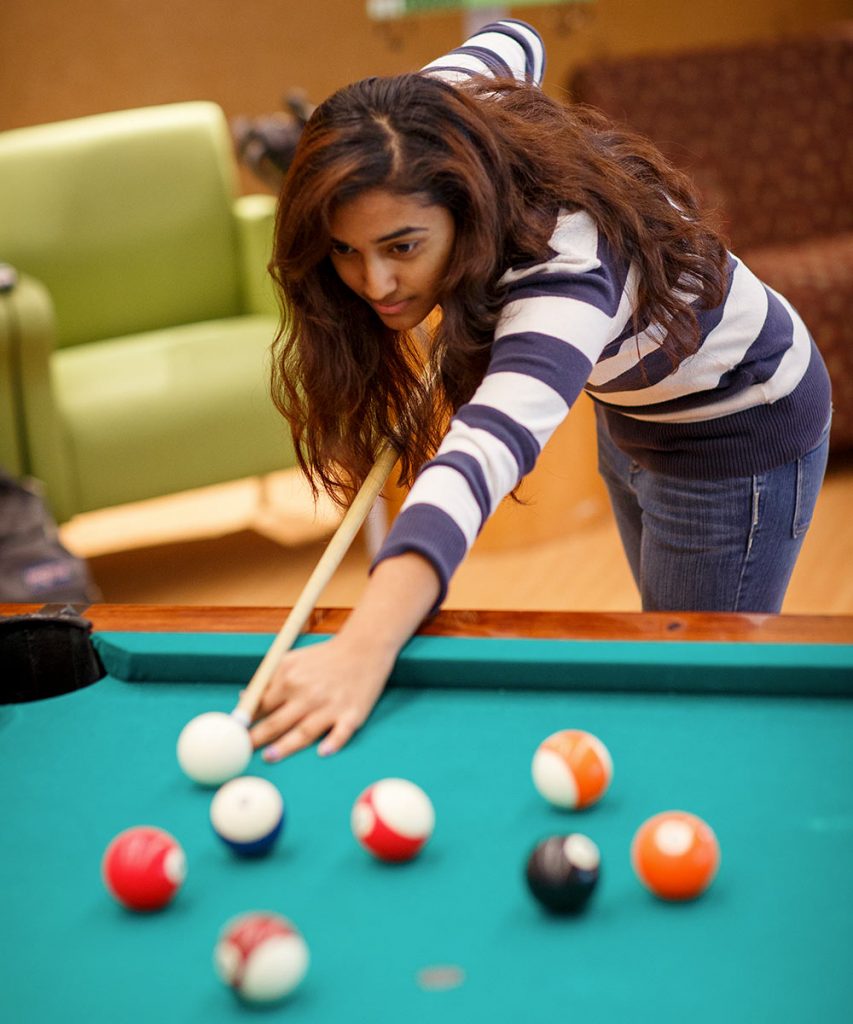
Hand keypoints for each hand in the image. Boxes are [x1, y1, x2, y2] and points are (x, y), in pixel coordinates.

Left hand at [248, 634, 395, 761]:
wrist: (363, 648)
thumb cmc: (324, 657)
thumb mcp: (292, 659)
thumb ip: (267, 679)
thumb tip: (243, 699)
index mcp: (290, 679)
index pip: (261, 705)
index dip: (246, 722)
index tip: (233, 736)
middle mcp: (308, 694)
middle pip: (277, 722)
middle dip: (257, 739)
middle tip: (241, 753)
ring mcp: (331, 706)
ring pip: (304, 732)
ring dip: (285, 746)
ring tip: (269, 757)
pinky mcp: (352, 714)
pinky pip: (341, 733)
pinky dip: (333, 742)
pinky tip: (323, 752)